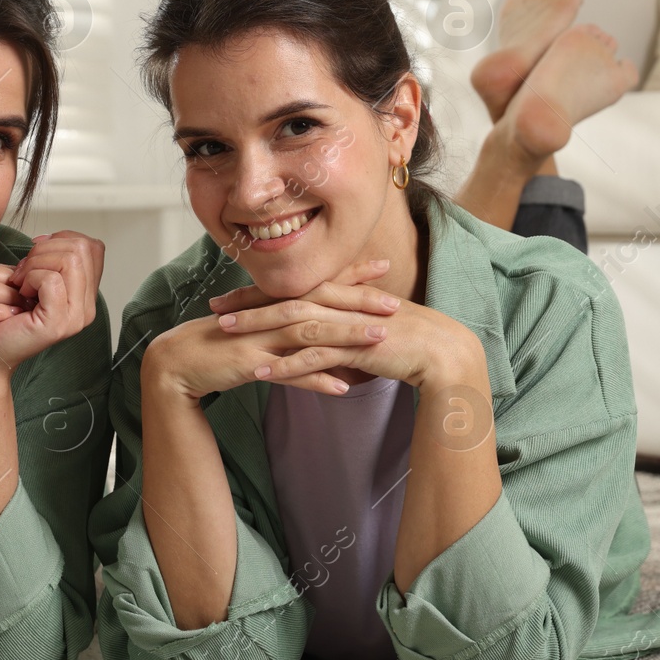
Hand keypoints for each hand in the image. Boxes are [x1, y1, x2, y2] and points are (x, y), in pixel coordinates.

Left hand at [0, 230, 103, 380]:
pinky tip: (19, 293)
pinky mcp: (58, 322)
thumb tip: (47, 238)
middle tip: (23, 271)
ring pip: (69, 260)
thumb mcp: (33, 279)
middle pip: (81, 248)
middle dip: (45, 249)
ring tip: (20, 282)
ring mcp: (76, 317)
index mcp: (85, 296)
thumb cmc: (2, 316)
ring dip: (36, 263)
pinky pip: (51, 279)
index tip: (35, 255)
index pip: (92, 247)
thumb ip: (50, 260)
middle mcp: (87, 307)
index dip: (62, 239)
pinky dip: (30, 277)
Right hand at [142, 260, 400, 402]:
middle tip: (394, 303)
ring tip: (380, 339)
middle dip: (359, 303)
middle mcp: (269, 315)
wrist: (177, 362)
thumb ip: (285, 326)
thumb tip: (316, 327)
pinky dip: (317, 379)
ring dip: (347, 336)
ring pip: (311, 334)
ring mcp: (260, 339)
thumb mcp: (256, 329)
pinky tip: (343, 387)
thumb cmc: (218, 345)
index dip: (350, 275)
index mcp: (272, 303)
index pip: (317, 283)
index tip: (382, 266)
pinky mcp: (251, 365)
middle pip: (321, 304)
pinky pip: (289, 373)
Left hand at [210, 263, 485, 394]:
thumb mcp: (372, 329)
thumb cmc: (412, 343)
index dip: (262, 291)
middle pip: (287, 299)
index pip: (296, 289)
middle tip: (215, 307)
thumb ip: (347, 330)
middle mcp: (342, 303)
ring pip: (293, 322)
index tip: (232, 295)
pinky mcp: (354, 348)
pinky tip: (260, 370)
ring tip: (225, 333)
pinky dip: (285, 362)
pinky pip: (313, 355)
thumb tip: (326, 342)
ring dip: (257, 327)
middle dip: (249, 302)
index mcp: (345, 295)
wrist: (444, 353)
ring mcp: (347, 324)